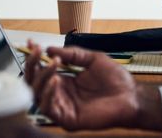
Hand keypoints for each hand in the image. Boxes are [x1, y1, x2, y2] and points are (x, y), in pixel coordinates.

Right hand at [24, 40, 161, 130]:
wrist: (131, 95)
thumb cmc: (116, 80)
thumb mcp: (93, 59)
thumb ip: (72, 54)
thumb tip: (50, 49)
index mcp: (66, 80)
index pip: (42, 69)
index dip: (35, 57)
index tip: (31, 43)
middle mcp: (61, 94)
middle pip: (34, 82)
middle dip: (33, 65)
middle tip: (37, 51)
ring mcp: (62, 106)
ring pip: (37, 94)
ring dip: (41, 77)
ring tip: (53, 63)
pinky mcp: (66, 119)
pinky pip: (48, 108)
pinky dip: (48, 94)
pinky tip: (55, 81)